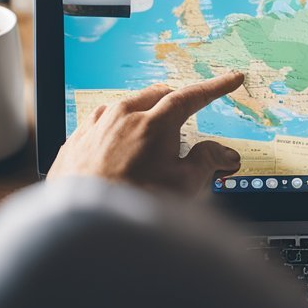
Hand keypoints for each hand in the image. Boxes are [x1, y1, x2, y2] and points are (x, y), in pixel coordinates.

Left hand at [48, 72, 244, 195]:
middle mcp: (122, 116)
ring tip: (151, 136)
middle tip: (189, 112)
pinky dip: (117, 126)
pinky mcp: (76, 140)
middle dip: (177, 99)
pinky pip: (101, 121)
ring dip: (145, 112)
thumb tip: (225, 154)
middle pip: (157, 95)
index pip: (191, 97)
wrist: (84, 227)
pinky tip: (119, 144)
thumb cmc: (134, 204)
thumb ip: (208, 161)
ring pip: (127, 105)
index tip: (231, 79)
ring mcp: (95, 126)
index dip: (215, 88)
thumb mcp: (183, 185)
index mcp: (153, 123)